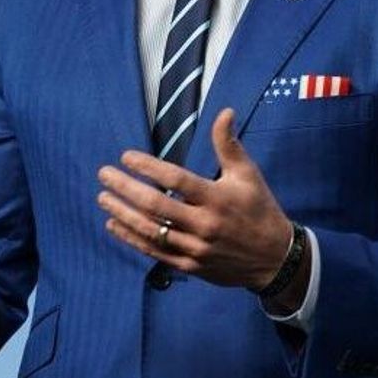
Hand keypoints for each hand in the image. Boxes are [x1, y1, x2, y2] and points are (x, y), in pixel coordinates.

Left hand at [96, 108, 304, 304]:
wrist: (274, 259)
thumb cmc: (259, 209)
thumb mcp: (247, 174)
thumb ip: (229, 144)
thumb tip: (224, 112)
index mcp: (216, 198)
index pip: (175, 179)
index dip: (148, 167)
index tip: (126, 156)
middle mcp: (203, 224)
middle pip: (156, 205)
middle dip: (125, 189)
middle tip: (104, 174)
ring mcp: (195, 248)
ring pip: (151, 230)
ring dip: (123, 214)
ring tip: (103, 198)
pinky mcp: (190, 265)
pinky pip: (155, 252)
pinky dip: (132, 238)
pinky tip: (115, 225)